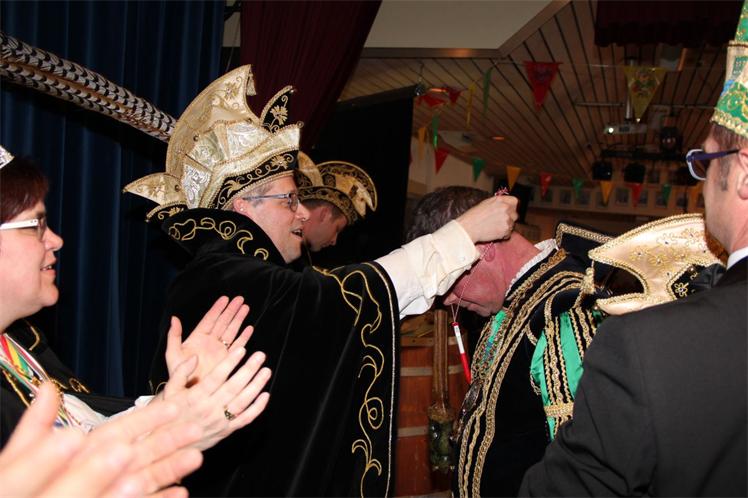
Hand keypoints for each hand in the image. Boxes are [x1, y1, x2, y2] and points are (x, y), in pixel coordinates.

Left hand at [0, 382, 202, 496]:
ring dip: (169, 469)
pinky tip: (180, 493)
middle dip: (168, 441)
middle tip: (196, 429)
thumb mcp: (19, 462)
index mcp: (75, 454)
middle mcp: (96, 473)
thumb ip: (36, 432)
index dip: (146, 418)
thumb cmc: (17, 493)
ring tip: (195, 458)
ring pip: (142, 481)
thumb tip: (47, 390)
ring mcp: (107, 492)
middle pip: (138, 454)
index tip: (174, 407)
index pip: (118, 430)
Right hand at [162, 346, 271, 450]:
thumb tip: (194, 357)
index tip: (241, 350)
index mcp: (194, 398)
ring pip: (242, 402)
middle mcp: (209, 409)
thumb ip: (180, 372)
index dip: (229, 363)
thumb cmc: (171, 414)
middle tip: (260, 355)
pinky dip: (257, 408)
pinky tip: (265, 395)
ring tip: (266, 371)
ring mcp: (219, 422)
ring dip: (256, 386)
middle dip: (248, 370)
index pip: (215, 377)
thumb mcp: (169, 392)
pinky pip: (245, 419)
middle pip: (233, 387)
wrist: (170, 445)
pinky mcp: (227, 431)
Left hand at [165, 296, 252, 385]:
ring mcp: (219, 350)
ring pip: (231, 331)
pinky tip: (249, 328)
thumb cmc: (178, 376)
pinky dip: (243, 337)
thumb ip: (174, 336)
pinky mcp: (227, 359)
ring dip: (238, 319)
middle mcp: (210, 342)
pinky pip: (236, 345)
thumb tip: (174, 318)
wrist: (189, 393)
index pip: (209, 319)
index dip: (217, 309)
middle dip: (231, 310)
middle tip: (240, 299)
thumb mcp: (172, 355)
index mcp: (197, 338)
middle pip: (223, 322)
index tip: (225, 299)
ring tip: (245, 308)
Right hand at [456, 195, 517, 242]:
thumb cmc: (473, 216)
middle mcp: (505, 208)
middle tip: (498, 222)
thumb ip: (498, 203)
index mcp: (500, 200)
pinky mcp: (506, 230)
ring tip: (493, 228)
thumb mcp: (486, 203)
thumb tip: (506, 206)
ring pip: (512, 225)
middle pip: (515, 214)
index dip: (511, 207)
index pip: (515, 201)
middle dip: (509, 218)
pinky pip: (508, 233)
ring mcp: (507, 219)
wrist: (468, 227)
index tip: (507, 211)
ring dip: (505, 227)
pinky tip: (493, 232)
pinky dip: (503, 235)